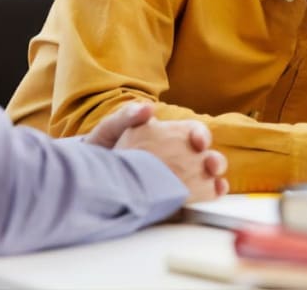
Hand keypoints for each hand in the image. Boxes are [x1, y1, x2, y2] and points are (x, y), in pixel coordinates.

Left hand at [86, 102, 228, 201]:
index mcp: (170, 136)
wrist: (91, 176)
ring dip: (215, 179)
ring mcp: (178, 178)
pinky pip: (197, 198)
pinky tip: (210, 198)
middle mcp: (180, 156)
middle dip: (214, 160)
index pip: (195, 132)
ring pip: (207, 178)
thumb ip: (127, 116)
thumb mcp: (112, 127)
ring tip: (214, 184)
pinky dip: (208, 197)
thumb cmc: (105, 146)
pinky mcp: (173, 198)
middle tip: (210, 165)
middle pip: (207, 157)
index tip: (197, 142)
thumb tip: (147, 107)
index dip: (201, 136)